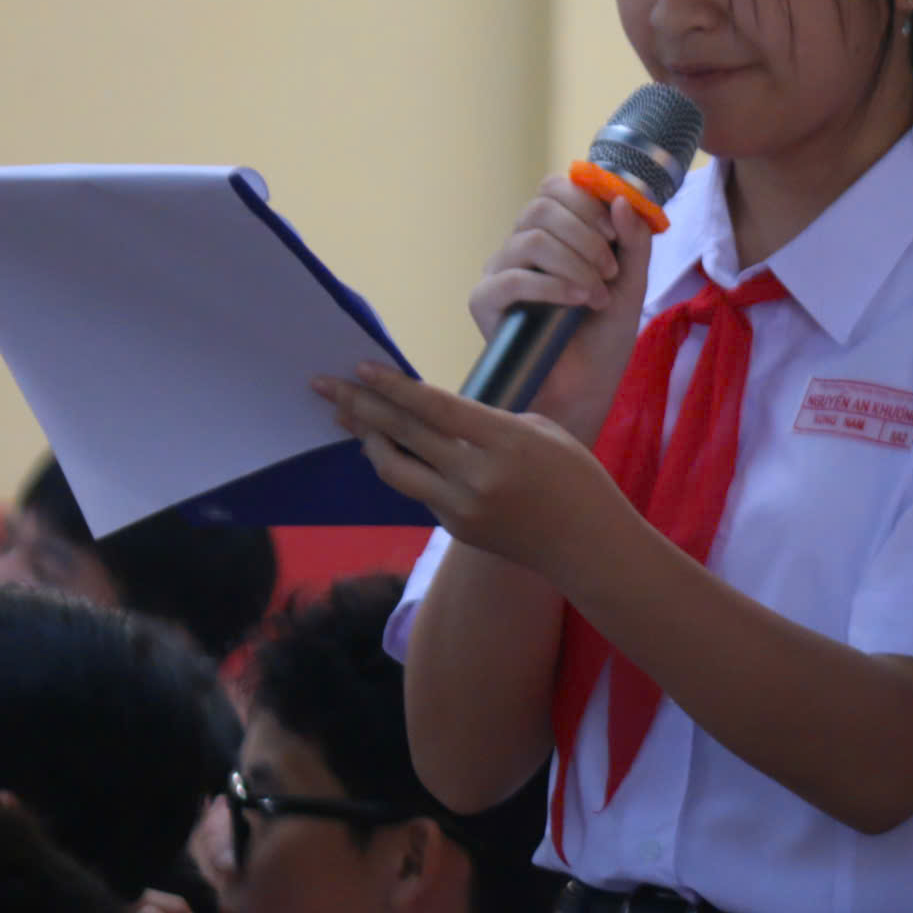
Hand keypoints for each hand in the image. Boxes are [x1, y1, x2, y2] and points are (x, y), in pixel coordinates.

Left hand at [318, 364, 628, 582]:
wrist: (587, 544)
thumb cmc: (576, 478)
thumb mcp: (543, 431)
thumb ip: (488, 422)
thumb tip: (439, 417)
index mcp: (505, 442)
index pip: (435, 408)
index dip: (395, 387)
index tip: (363, 368)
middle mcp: (475, 477)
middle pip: (404, 434)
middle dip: (361, 406)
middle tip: (326, 385)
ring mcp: (459, 507)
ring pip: (394, 469)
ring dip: (367, 440)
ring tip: (347, 417)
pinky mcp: (453, 528)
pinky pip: (417, 490)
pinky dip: (400, 464)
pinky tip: (388, 447)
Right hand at [467, 178, 656, 442]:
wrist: (586, 386)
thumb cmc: (605, 333)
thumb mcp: (633, 282)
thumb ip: (634, 241)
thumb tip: (622, 200)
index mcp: (554, 231)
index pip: (555, 187)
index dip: (587, 201)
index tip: (615, 231)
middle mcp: (521, 245)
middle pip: (540, 207)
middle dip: (585, 235)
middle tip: (610, 270)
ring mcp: (500, 271)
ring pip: (529, 240)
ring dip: (575, 264)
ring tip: (599, 295)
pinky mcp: (485, 302)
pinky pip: (511, 278)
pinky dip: (551, 285)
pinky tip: (577, 301)